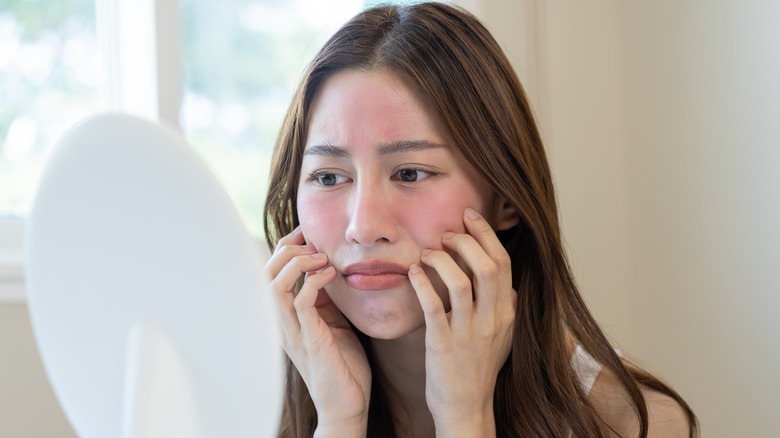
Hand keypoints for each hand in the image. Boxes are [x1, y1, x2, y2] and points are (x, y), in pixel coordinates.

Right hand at [263, 227, 370, 435]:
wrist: (347, 405)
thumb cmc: (342, 366)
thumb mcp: (333, 323)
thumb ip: (325, 300)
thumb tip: (328, 269)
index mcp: (284, 318)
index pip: (270, 273)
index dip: (284, 248)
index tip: (306, 233)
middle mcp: (281, 323)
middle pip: (263, 274)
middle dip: (286, 249)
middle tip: (312, 242)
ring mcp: (292, 332)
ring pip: (273, 286)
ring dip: (296, 264)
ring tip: (320, 256)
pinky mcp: (309, 339)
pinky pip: (300, 303)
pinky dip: (312, 282)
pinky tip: (329, 275)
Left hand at [408, 208, 516, 436]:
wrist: (466, 406)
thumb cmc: (479, 367)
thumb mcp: (502, 334)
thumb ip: (503, 304)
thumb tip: (499, 274)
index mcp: (507, 313)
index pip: (503, 263)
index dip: (486, 235)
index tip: (469, 217)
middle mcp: (492, 320)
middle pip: (487, 266)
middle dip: (467, 240)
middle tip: (448, 233)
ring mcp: (468, 333)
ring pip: (461, 282)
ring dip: (443, 260)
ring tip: (429, 253)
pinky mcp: (443, 344)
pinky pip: (433, 305)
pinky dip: (422, 283)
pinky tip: (413, 272)